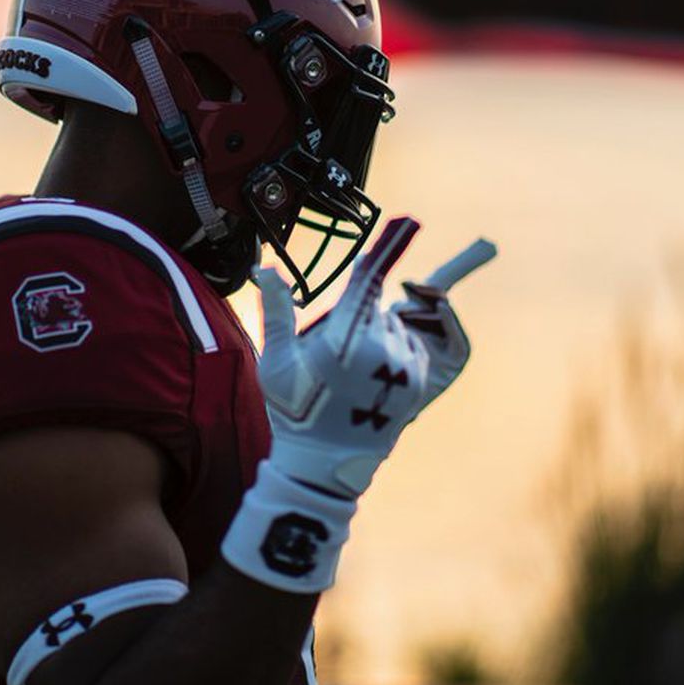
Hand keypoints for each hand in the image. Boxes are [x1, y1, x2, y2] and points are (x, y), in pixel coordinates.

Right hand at [252, 218, 494, 497]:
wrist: (326, 463)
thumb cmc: (295, 411)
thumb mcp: (277, 361)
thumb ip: (276, 310)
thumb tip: (265, 269)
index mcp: (346, 339)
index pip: (368, 280)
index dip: (387, 248)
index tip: (408, 222)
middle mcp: (381, 348)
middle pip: (372, 305)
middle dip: (353, 317)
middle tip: (329, 354)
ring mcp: (403, 365)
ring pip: (392, 325)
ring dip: (374, 334)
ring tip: (348, 372)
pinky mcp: (418, 380)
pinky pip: (408, 345)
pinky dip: (392, 349)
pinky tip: (368, 377)